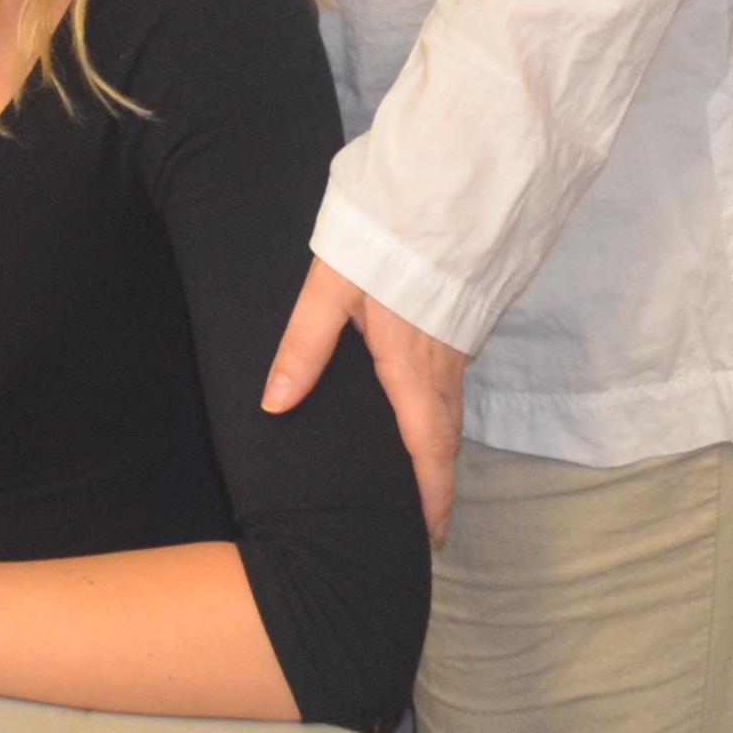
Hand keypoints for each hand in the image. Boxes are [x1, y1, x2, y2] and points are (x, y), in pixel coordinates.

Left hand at [262, 255, 465, 546]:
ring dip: (441, 453)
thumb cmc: (382, 242)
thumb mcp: (330, 289)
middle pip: (446, 440)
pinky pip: (453, 389)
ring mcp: (454, 348)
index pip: (427, 449)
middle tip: (428, 523)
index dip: (431, 495)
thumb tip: (276, 404)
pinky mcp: (456, 327)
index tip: (430, 535)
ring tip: (425, 482)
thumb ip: (303, 346)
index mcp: (410, 369)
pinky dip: (443, 418)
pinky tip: (424, 418)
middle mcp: (441, 367)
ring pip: (452, 414)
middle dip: (438, 485)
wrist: (440, 198)